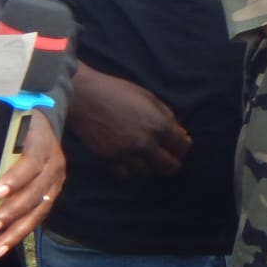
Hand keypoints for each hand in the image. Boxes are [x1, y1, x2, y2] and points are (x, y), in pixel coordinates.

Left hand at [0, 112, 64, 257]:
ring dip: (16, 231)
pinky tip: (4, 244)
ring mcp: (56, 182)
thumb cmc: (19, 131)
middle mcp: (54, 166)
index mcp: (42, 145)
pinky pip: (39, 216)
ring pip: (40, 210)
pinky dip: (21, 231)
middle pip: (36, 192)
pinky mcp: (53, 195)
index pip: (31, 163)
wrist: (45, 129)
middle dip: (10, 212)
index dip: (15, 178)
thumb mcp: (4, 132)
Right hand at [68, 66, 190, 178]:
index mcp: (159, 126)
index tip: (179, 144)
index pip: (182, 147)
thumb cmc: (118, 92)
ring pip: (148, 173)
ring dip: (150, 166)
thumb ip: (168, 118)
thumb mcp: (150, 98)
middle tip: (167, 156)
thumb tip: (181, 134)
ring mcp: (126, 154)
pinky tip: (129, 160)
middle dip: (172, 162)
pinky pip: (126, 175)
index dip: (183, 146)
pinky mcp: (108, 160)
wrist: (84, 97)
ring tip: (146, 157)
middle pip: (169, 166)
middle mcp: (146, 143)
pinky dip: (130, 170)